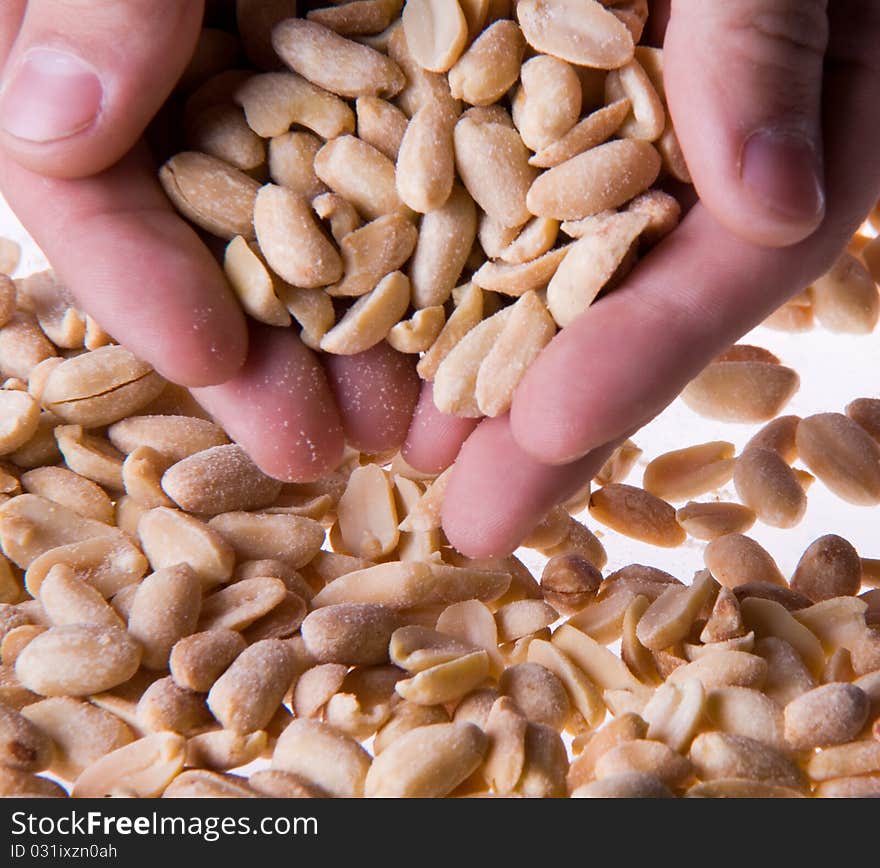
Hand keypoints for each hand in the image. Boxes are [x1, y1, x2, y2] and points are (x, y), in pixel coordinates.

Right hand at [0, 1, 418, 480]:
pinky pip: (398, 185)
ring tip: (396, 426)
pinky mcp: (379, 91)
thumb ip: (95, 2)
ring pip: (312, 236)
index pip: (81, 190)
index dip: (135, 288)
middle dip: (262, 358)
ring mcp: (288, 96)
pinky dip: (421, 259)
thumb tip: (51, 129)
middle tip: (310, 456)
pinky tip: (454, 327)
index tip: (207, 362)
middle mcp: (184, 96)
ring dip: (352, 336)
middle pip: (212, 250)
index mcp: (89, 55)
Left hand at [405, 0, 879, 556]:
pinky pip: (488, 203)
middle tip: (475, 524)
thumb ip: (778, 18)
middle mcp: (698, 125)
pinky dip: (443, 278)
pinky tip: (392, 341)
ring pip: (559, 271)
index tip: (540, 444)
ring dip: (492, 374)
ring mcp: (607, 117)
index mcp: (777, 85)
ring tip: (424, 467)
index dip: (641, 360)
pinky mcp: (516, 91)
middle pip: (629, 301)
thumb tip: (772, 192)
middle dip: (550, 416)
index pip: (726, 256)